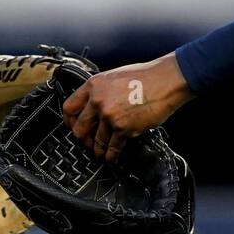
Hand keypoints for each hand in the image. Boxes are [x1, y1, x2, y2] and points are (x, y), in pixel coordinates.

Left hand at [62, 54, 192, 162]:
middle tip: (86, 143)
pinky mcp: (124, 128)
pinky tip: (112, 157)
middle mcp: (98, 101)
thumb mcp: (114, 77)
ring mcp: (110, 116)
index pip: (69, 107)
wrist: (165, 81)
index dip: (69, 121)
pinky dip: (111, 155)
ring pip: (96, 141)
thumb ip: (100, 91)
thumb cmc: (145, 77)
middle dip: (82, 140)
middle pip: (79, 129)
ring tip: (100, 153)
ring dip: (97, 150)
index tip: (72, 126)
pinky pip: (113, 147)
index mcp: (94, 86)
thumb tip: (93, 104)